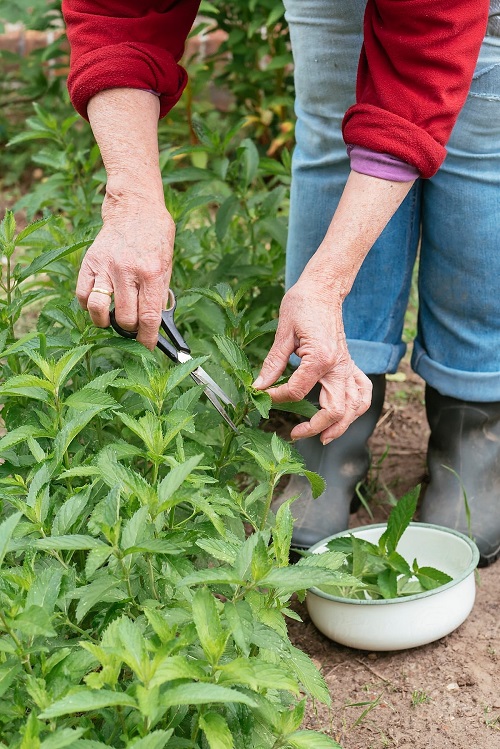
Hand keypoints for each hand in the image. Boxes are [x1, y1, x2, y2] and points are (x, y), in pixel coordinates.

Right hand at [76, 194, 174, 349]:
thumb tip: (154, 323)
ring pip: (99, 310)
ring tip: (112, 320)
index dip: (148, 338)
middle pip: (125, 318)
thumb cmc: (155, 238)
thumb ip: (159, 293)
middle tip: (133, 326)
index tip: (148, 346)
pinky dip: (89, 306)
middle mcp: (128, 271)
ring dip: (106, 322)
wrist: (135, 208)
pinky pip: (82, 294)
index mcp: (152, 273)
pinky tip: (99, 303)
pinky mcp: (90, 262)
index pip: (149, 317)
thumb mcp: (167, 264)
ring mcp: (106, 267)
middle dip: (130, 329)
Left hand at [253, 279, 372, 442]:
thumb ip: (272, 363)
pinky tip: (345, 415)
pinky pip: (363, 391)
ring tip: (324, 436)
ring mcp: (348, 366)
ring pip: (355, 406)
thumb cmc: (303, 304)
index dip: (277, 397)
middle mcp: (339, 365)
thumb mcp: (283, 332)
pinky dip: (357, 407)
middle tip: (296, 433)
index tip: (263, 395)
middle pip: (334, 409)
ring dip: (342, 424)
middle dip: (315, 427)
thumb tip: (258, 387)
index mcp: (320, 358)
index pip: (297, 391)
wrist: (324, 288)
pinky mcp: (350, 364)